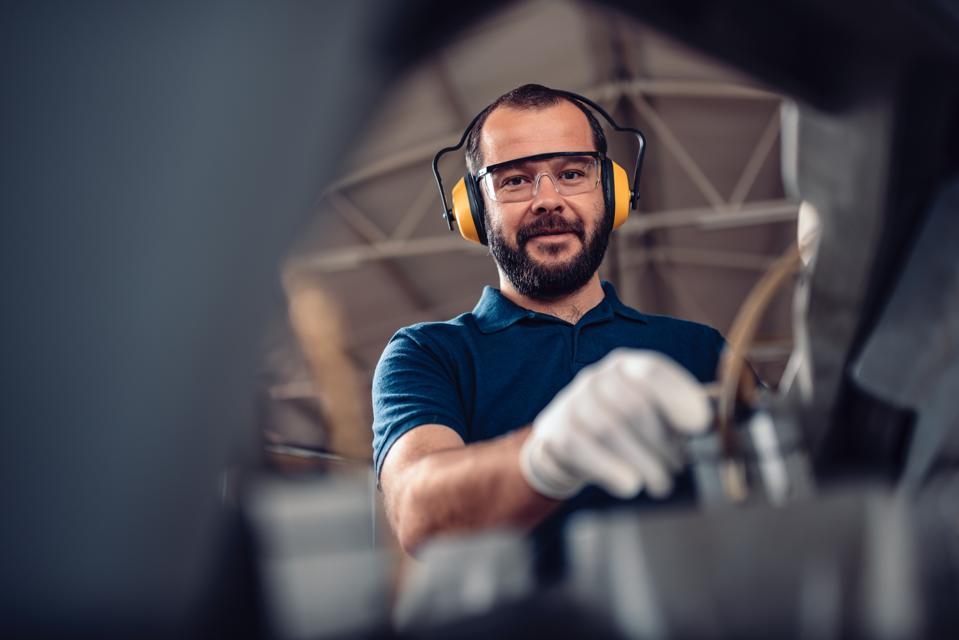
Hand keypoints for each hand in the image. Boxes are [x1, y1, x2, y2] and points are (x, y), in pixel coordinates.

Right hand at [520, 349, 711, 499]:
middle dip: (664, 443)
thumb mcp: (648, 414)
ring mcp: (573, 402)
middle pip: (636, 406)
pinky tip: (630, 486)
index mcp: (626, 366)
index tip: (700, 426)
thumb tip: (717, 429)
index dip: (679, 396)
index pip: (652, 371)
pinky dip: (612, 470)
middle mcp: (597, 377)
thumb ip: (680, 416)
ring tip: (660, 484)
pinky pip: (585, 449)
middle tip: (678, 468)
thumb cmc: (621, 430)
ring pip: (611, 430)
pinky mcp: (556, 430)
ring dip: (643, 463)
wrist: (565, 446)